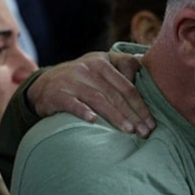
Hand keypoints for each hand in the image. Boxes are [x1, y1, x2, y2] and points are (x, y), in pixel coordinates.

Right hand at [27, 51, 154, 136]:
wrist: (43, 84)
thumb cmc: (81, 78)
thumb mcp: (100, 66)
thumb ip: (122, 66)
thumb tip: (145, 64)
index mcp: (103, 61)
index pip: (127, 86)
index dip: (141, 105)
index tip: (151, 122)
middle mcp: (88, 68)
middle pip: (116, 94)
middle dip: (133, 115)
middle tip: (145, 132)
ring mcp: (72, 81)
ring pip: (99, 100)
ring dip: (116, 116)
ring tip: (129, 131)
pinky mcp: (57, 94)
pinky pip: (72, 103)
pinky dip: (83, 111)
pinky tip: (93, 121)